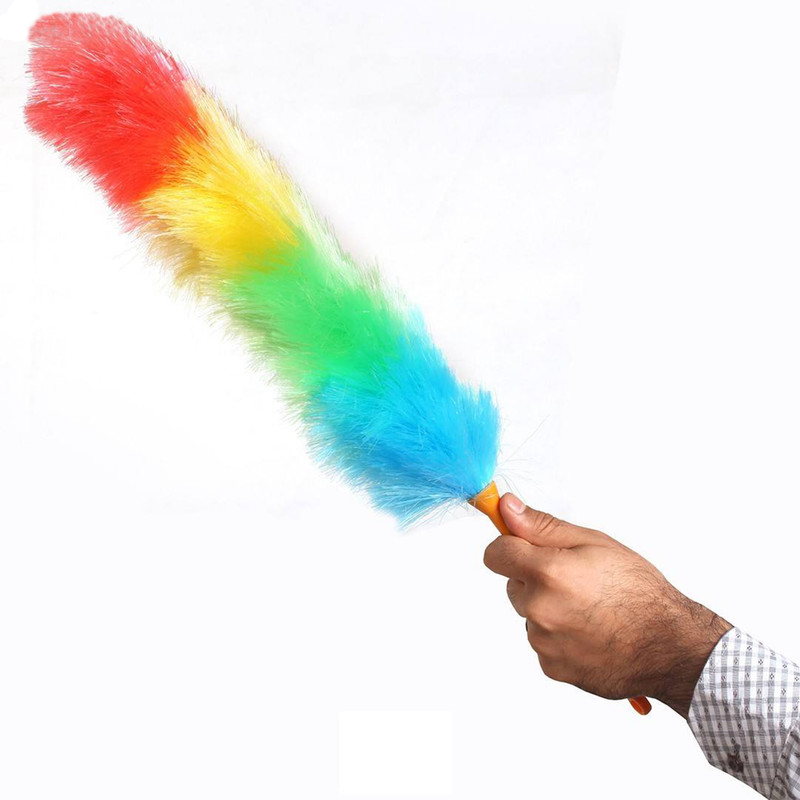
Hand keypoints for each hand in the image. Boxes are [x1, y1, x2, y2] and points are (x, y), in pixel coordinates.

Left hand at [483, 494, 731, 716]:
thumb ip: (542, 526)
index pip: (495, 554)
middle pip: (513, 585)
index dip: (509, 547)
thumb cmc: (638, 590)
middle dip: (534, 579)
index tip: (524, 548)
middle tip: (575, 580)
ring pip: (529, 615)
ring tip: (589, 610)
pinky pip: (542, 643)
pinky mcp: (552, 668)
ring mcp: (544, 642)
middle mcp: (539, 609)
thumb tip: (506, 507)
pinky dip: (558, 638)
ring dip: (547, 610)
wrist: (671, 646)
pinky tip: (590, 634)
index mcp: (548, 572)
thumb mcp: (594, 543)